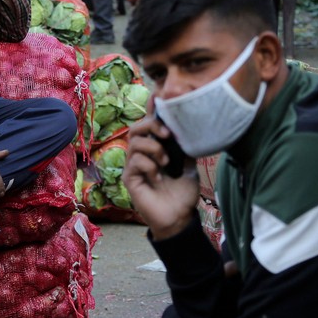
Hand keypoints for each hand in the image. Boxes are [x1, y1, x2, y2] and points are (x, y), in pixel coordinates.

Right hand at [124, 114, 197, 239]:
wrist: (180, 217)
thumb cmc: (183, 193)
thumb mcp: (188, 165)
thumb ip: (183, 147)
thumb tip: (186, 127)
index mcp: (154, 149)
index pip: (148, 126)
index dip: (151, 112)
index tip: (159, 100)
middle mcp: (141, 155)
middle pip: (135, 128)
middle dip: (152, 126)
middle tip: (167, 134)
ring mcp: (133, 166)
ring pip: (134, 142)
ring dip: (154, 148)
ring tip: (166, 161)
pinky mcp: (129, 178)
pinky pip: (135, 162)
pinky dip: (150, 166)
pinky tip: (159, 178)